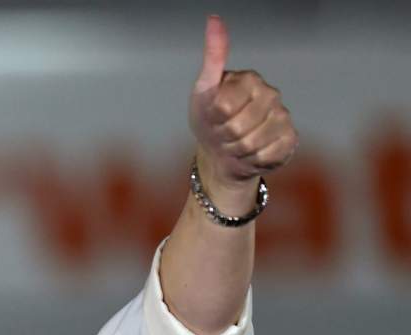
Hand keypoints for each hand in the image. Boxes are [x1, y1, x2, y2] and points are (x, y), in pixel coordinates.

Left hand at [188, 15, 297, 186]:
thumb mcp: (202, 91)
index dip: (214, 118)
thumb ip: (212, 58)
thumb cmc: (209, 121)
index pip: (224, 106)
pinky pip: (266, 155)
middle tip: (223, 132)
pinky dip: (252, 160)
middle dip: (224, 136)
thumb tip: (214, 18)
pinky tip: (251, 152)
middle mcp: (271, 94)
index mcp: (250, 79)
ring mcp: (282, 117)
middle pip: (238, 126)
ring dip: (236, 150)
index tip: (214, 116)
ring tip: (235, 142)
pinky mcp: (289, 139)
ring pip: (252, 143)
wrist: (220, 155)